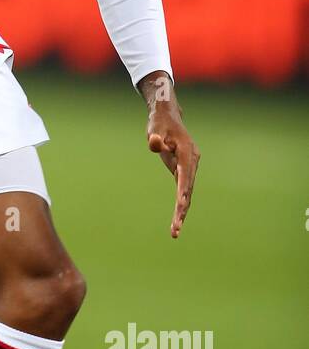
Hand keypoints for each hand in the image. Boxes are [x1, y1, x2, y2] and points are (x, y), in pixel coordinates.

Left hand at [145, 97, 199, 238]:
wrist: (167, 117)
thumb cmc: (159, 123)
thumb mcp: (155, 129)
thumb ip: (155, 139)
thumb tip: (155, 144)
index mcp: (187, 152)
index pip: (185, 175)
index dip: (183, 192)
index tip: (180, 207)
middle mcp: (192, 161)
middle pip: (188, 189)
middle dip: (182, 210)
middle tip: (175, 229)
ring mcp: (190, 167)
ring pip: (187, 192)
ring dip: (182, 211)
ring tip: (174, 231)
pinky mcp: (185, 170)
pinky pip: (184, 190)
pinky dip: (181, 204)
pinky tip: (177, 220)